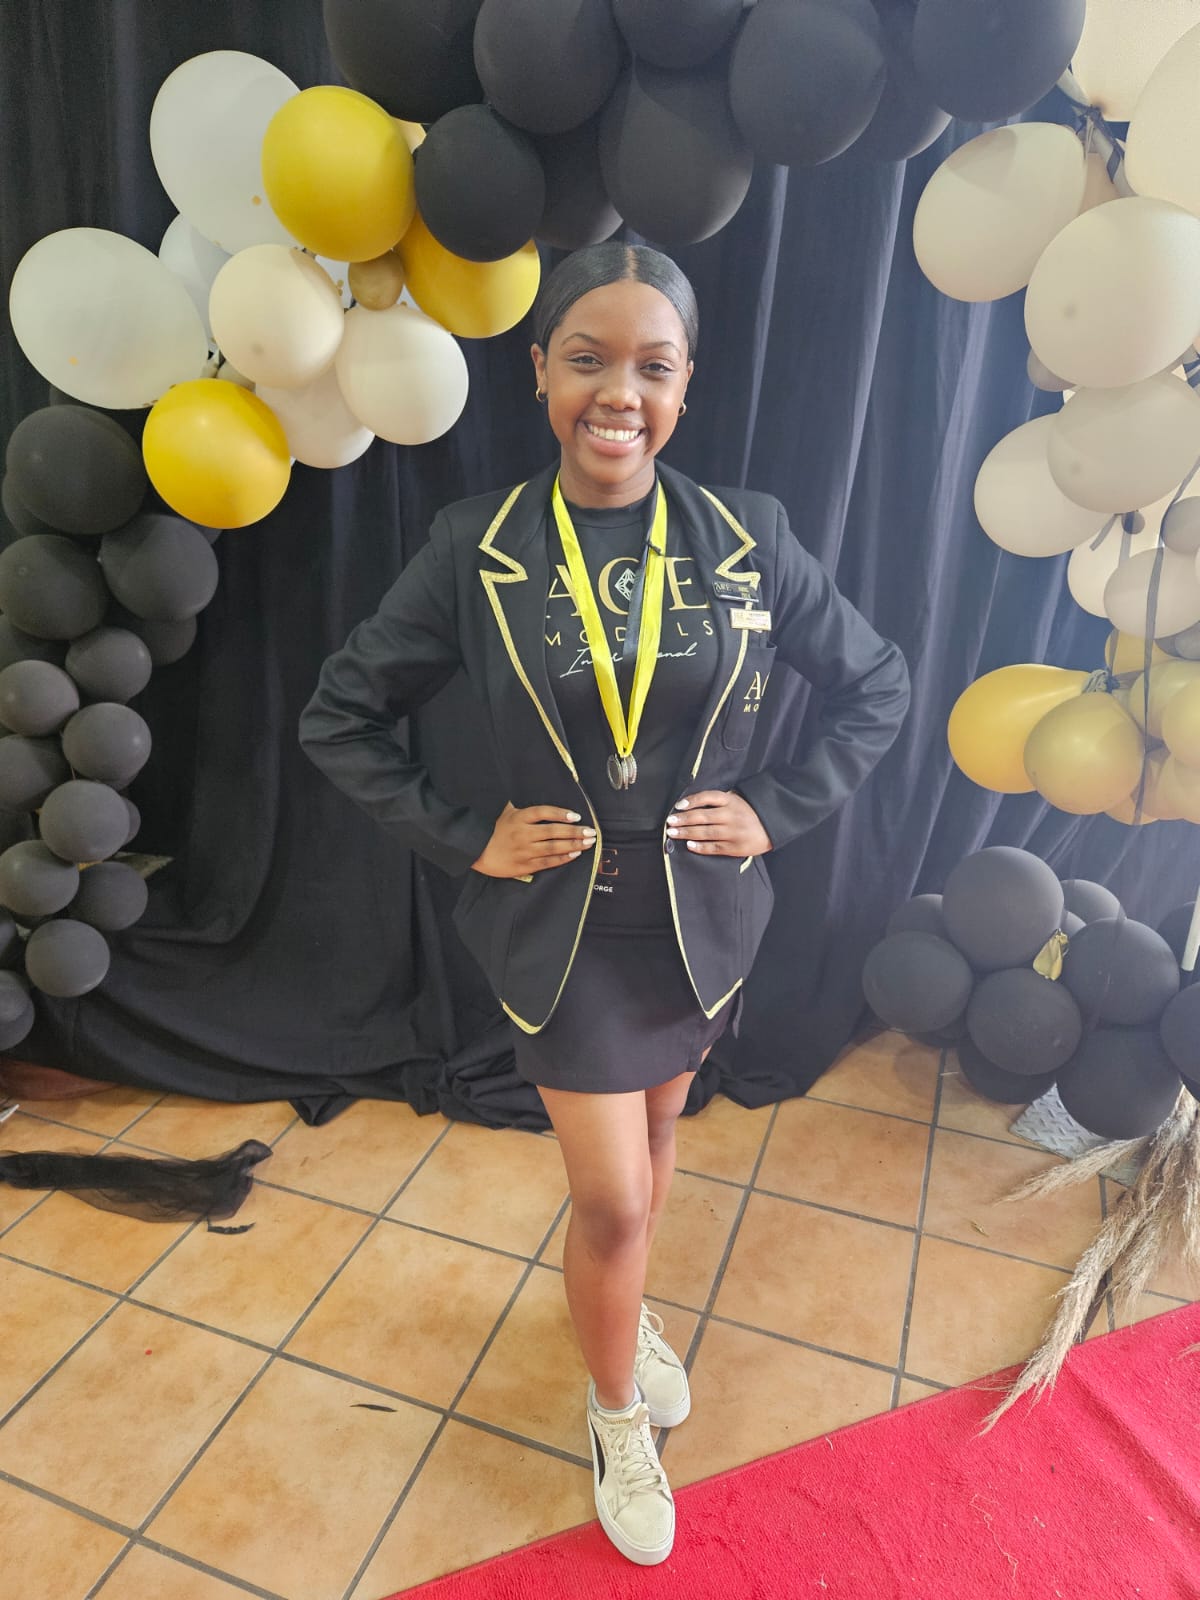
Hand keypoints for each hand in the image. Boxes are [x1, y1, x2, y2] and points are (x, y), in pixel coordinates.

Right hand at [472, 802, 594, 878]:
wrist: (476, 852)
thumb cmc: (492, 830)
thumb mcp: (504, 812)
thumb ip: (520, 805)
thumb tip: (530, 787)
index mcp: (518, 818)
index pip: (543, 813)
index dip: (561, 814)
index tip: (577, 816)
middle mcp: (523, 834)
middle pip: (553, 831)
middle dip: (575, 832)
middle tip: (591, 832)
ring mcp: (524, 851)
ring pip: (553, 848)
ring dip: (573, 845)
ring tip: (588, 843)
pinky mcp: (524, 865)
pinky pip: (547, 862)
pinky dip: (562, 858)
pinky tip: (574, 854)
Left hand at [665, 791, 772, 856]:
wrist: (772, 827)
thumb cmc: (749, 812)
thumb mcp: (737, 799)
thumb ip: (719, 801)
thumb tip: (691, 804)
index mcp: (731, 800)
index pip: (707, 797)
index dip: (691, 801)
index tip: (678, 806)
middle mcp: (732, 815)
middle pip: (702, 816)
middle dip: (683, 819)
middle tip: (670, 822)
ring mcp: (734, 832)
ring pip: (706, 832)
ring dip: (687, 833)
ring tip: (673, 833)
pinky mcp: (736, 847)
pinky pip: (714, 847)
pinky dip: (700, 847)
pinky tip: (689, 845)